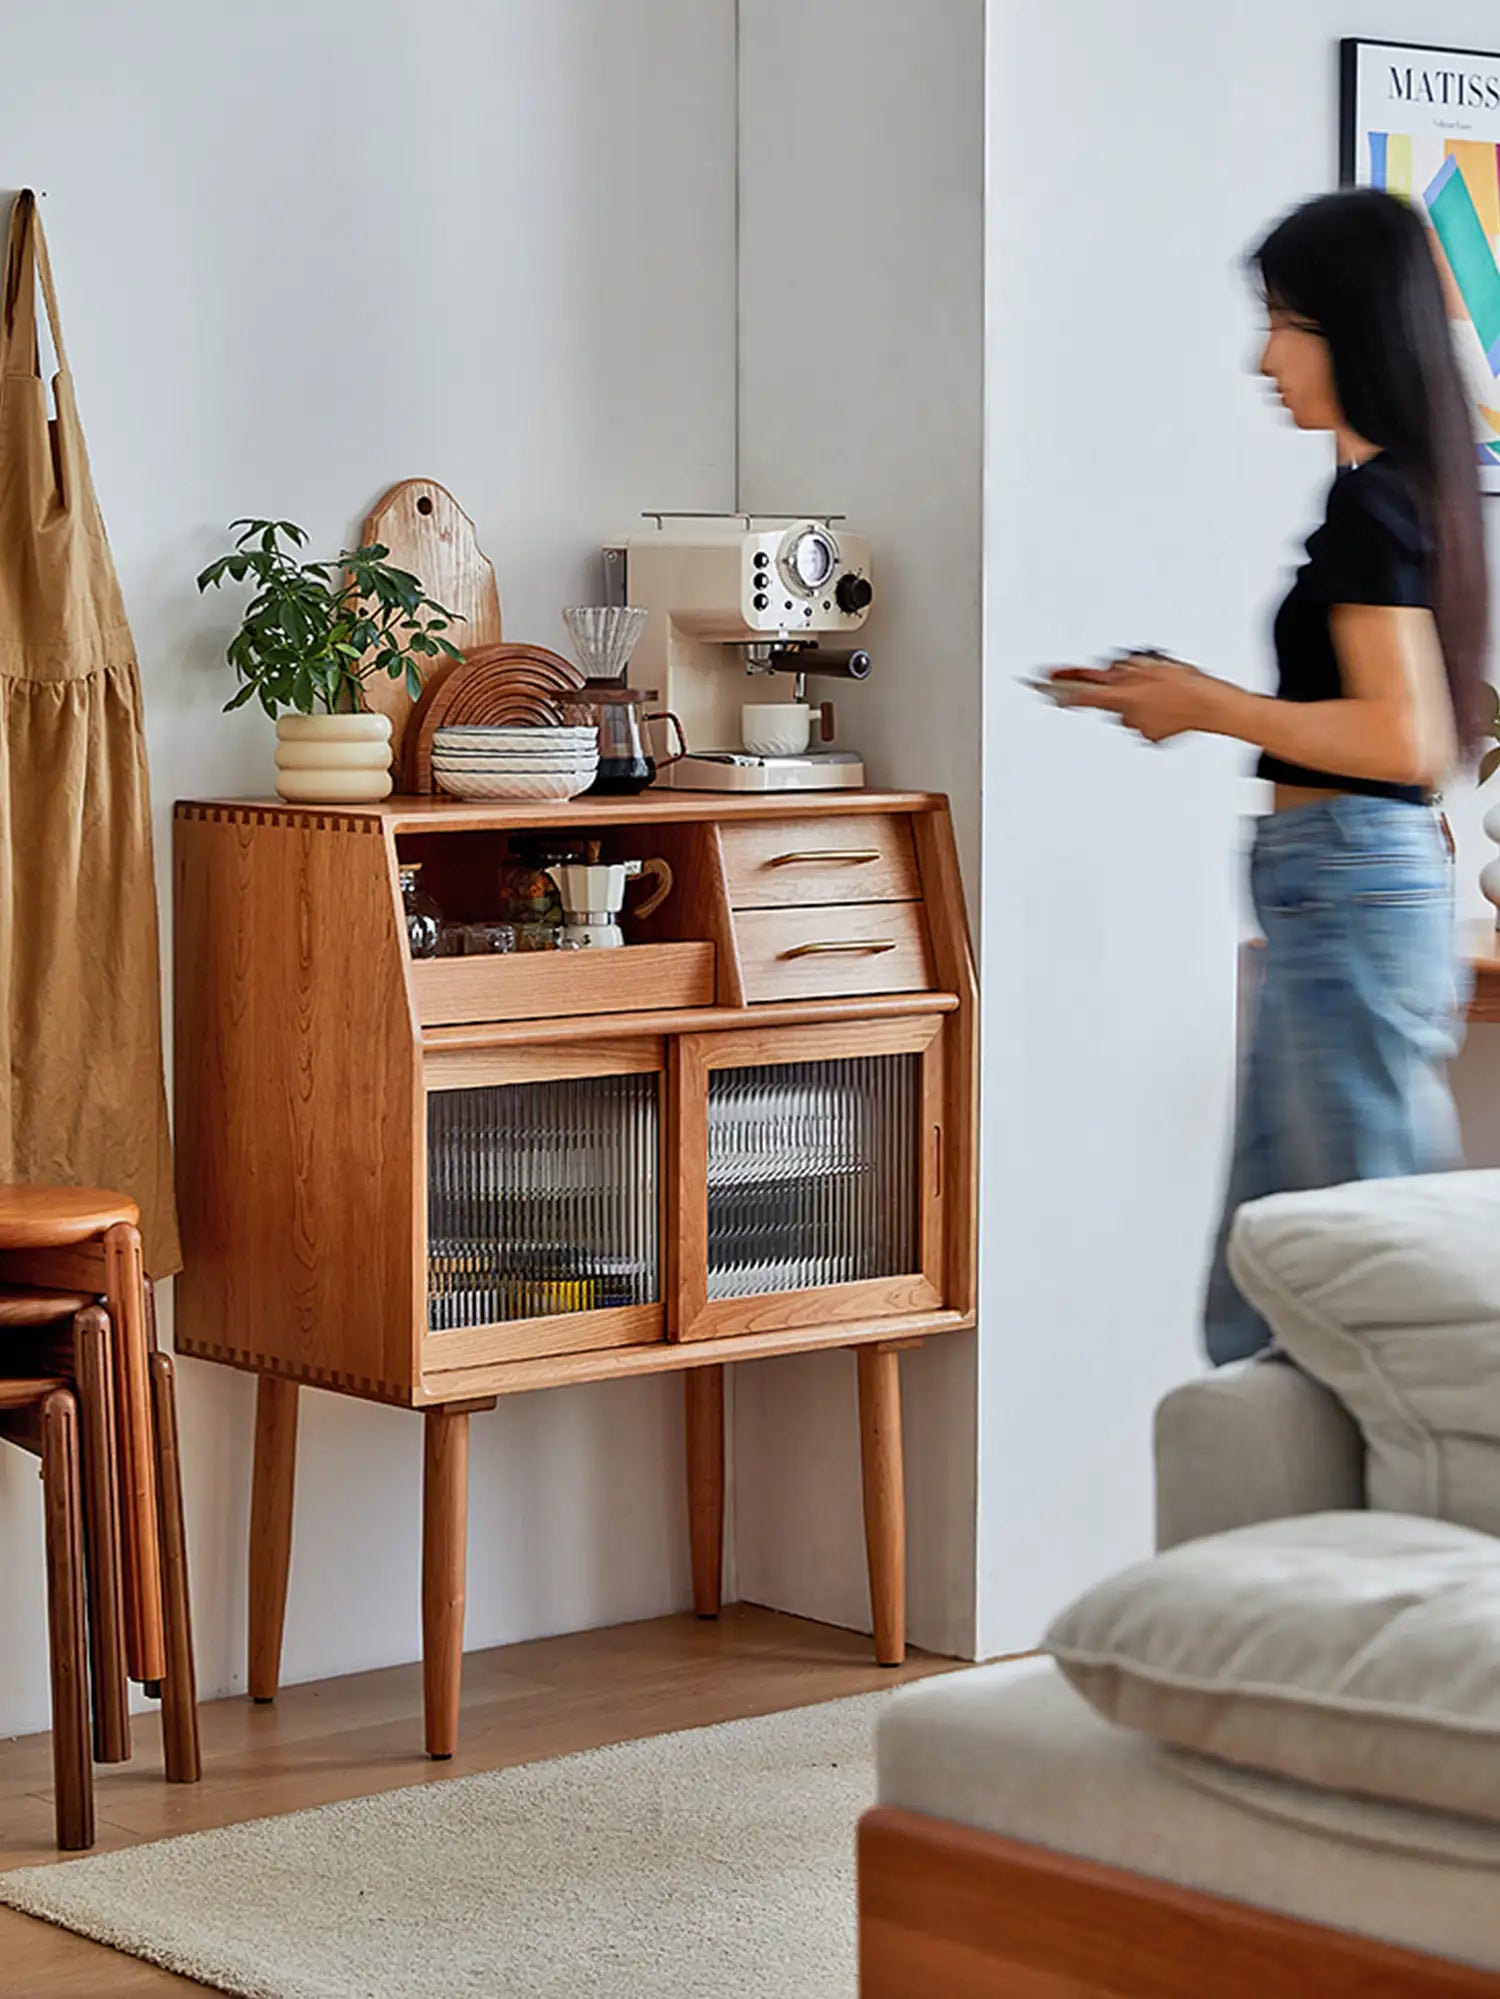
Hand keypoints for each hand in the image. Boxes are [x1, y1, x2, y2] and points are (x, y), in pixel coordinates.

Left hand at [1048, 655, 1223, 742]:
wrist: (1210, 706)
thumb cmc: (1185, 683)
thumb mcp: (1151, 665)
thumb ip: (1124, 670)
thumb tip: (1109, 672)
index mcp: (1122, 695)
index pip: (1081, 694)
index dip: (1060, 689)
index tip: (1041, 684)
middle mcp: (1125, 715)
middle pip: (1110, 699)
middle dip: (1120, 689)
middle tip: (1145, 681)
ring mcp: (1138, 728)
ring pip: (1128, 710)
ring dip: (1139, 700)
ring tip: (1164, 693)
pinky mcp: (1151, 736)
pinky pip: (1144, 721)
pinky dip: (1152, 712)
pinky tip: (1169, 706)